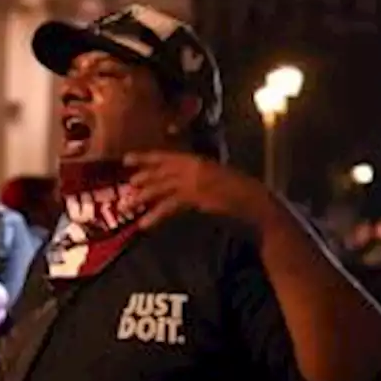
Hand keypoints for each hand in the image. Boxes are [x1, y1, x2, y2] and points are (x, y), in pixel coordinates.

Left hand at [126, 151, 275, 229]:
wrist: (256, 202)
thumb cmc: (239, 193)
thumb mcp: (214, 178)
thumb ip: (195, 178)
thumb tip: (176, 185)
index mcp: (198, 160)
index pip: (166, 156)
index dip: (145, 158)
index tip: (126, 159)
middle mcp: (194, 166)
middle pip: (160, 170)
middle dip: (141, 178)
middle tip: (124, 187)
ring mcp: (195, 180)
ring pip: (161, 187)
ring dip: (142, 198)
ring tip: (126, 207)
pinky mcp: (197, 196)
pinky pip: (170, 206)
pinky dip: (156, 216)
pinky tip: (144, 225)